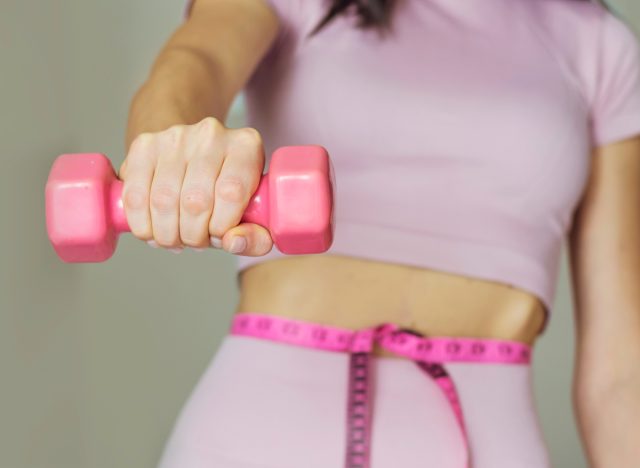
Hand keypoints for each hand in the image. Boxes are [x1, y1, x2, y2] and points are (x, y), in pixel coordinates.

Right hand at [118, 117, 272, 255]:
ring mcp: (175, 136)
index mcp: (246, 146)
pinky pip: (135, 196)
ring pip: (164, 201)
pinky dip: (142, 225)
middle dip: (193, 235)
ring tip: (176, 238)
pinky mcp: (144, 145)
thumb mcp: (252, 215)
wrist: (192, 156)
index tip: (217, 236)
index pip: (231, 193)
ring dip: (167, 234)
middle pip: (196, 200)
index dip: (221, 227)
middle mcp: (211, 134)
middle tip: (195, 241)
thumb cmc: (225, 193)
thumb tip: (233, 243)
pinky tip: (153, 230)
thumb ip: (255, 237)